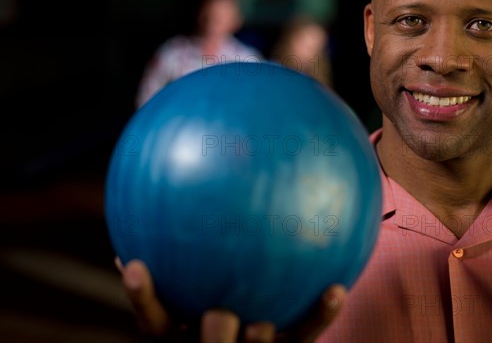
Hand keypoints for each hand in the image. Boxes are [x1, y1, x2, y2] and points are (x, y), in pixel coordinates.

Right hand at [116, 257, 345, 342]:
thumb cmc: (224, 281)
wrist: (270, 321)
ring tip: (261, 325)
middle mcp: (217, 340)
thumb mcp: (202, 265)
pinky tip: (337, 288)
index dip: (142, 295)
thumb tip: (158, 188)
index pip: (154, 317)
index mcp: (188, 325)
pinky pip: (308, 332)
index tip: (130, 264)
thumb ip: (186, 239)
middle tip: (217, 312)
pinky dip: (321, 313)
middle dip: (213, 336)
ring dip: (257, 341)